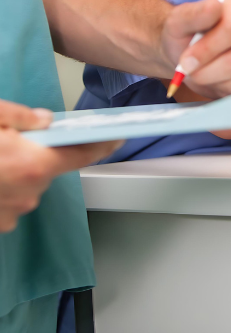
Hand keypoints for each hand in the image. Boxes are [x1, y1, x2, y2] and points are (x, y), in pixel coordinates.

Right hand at [0, 99, 120, 232]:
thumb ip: (22, 118)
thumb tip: (46, 121)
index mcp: (34, 164)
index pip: (82, 154)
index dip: (102, 144)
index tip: (116, 136)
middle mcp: (28, 194)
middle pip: (49, 169)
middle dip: (37, 153)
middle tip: (10, 140)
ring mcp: (9, 214)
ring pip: (27, 185)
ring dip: (15, 172)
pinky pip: (8, 202)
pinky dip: (0, 188)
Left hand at [160, 0, 230, 98]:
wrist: (193, 59)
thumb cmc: (188, 37)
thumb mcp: (179, 22)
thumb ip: (194, 13)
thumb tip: (214, 6)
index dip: (208, 49)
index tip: (187, 59)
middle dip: (210, 71)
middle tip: (192, 72)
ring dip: (218, 83)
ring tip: (206, 75)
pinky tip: (221, 82)